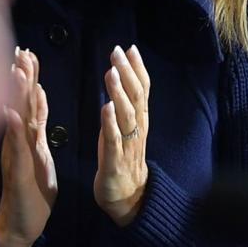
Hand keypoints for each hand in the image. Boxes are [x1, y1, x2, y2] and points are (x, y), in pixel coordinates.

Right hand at [0, 48, 56, 246]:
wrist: (19, 225)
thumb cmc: (30, 193)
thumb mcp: (38, 157)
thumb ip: (34, 133)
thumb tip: (32, 109)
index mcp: (27, 138)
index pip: (29, 101)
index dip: (29, 77)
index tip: (27, 52)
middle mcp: (18, 142)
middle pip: (21, 104)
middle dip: (22, 76)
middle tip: (21, 50)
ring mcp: (15, 156)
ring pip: (16, 120)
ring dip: (17, 96)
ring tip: (16, 70)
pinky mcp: (16, 172)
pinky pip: (15, 148)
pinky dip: (13, 130)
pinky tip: (11, 113)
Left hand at [94, 45, 150, 225]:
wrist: (128, 198)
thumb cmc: (121, 158)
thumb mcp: (123, 128)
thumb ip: (124, 105)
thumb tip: (119, 76)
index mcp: (138, 121)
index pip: (141, 90)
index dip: (137, 69)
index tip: (129, 47)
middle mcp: (136, 129)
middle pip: (135, 97)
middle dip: (127, 72)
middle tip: (117, 51)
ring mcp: (127, 145)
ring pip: (126, 115)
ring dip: (119, 92)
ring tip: (111, 72)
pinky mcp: (115, 161)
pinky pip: (115, 140)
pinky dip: (111, 123)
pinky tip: (106, 108)